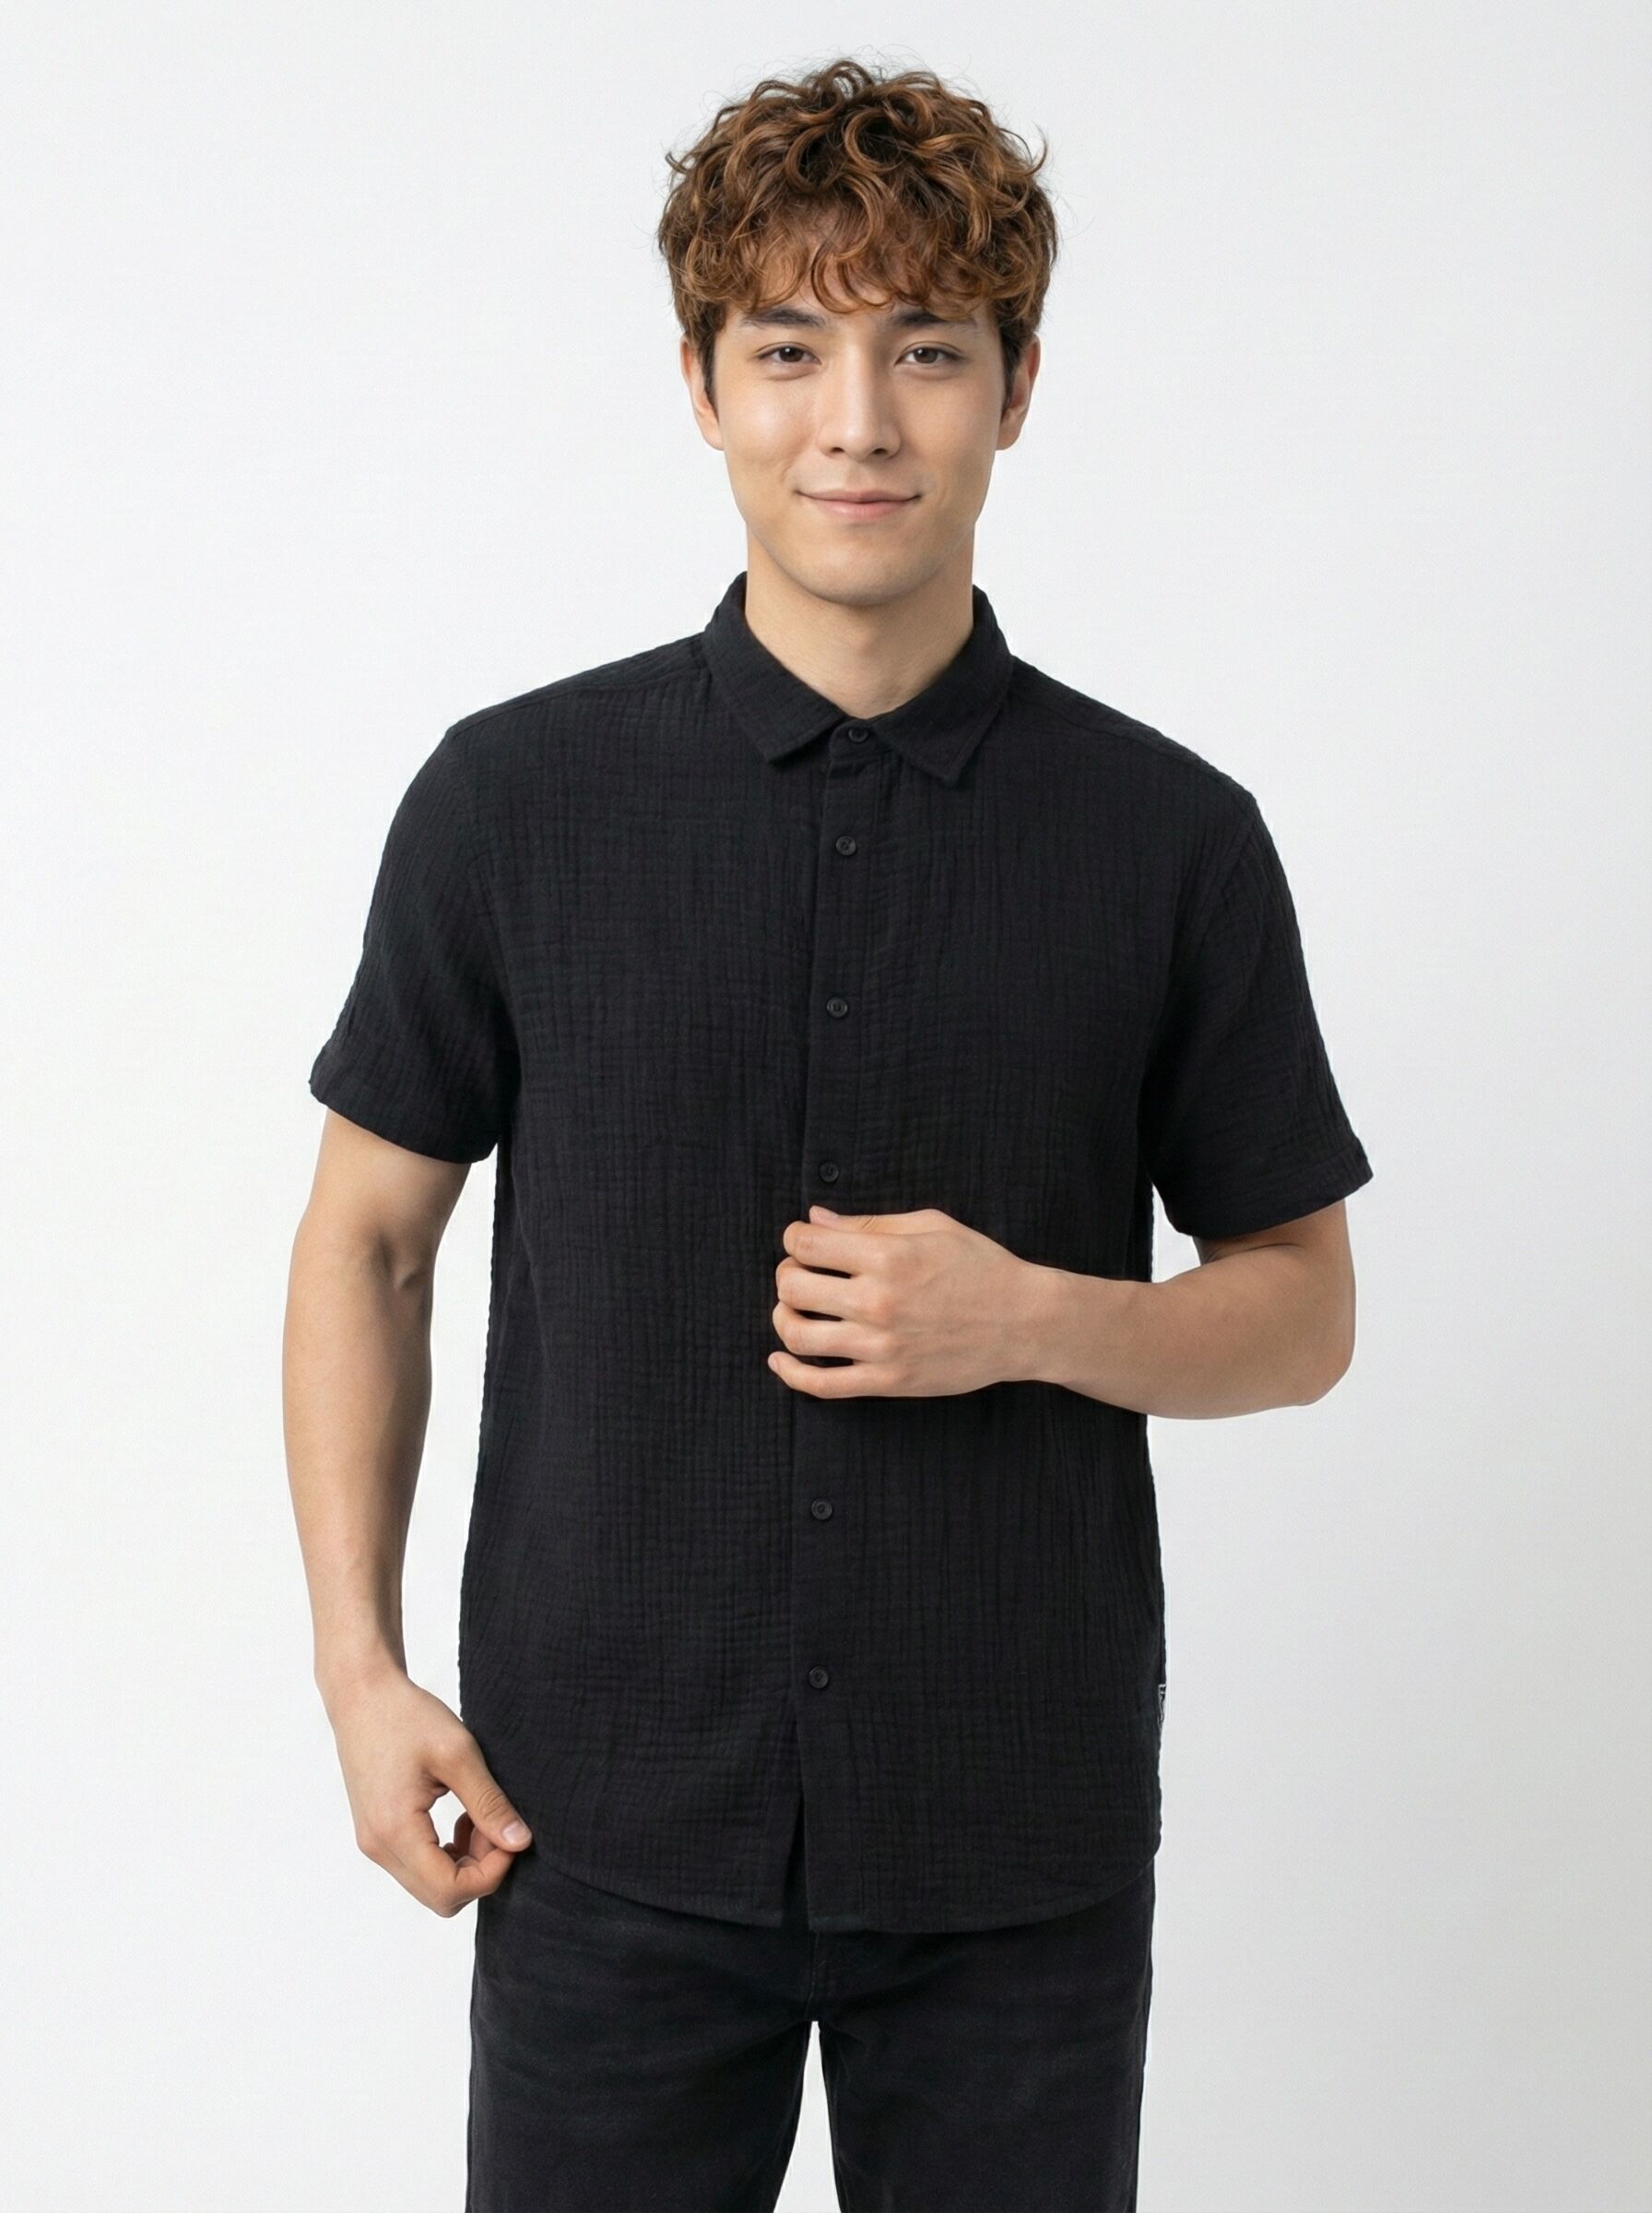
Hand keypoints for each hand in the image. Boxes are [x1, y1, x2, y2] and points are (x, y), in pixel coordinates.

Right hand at [323, 1662, 532, 1916]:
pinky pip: (418, 1865)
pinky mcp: (376, 1833)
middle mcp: (378, 1846)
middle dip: (479, 1870)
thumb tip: (520, 1843)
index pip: (449, 1890)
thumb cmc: (407, 1716)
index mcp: (395, 1830)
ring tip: (479, 1816)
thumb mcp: (458, 1753)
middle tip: (496, 1825)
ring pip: (430, 1884)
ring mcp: (373, 1842)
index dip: (490, 1873)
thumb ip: (489, 1803)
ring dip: (465, 1861)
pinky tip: (461, 1816)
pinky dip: (447, 1853)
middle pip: (440, 1896)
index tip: (511, 1837)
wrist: (362, 1695)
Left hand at [768, 1204, 1046, 1397]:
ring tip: (794, 1308)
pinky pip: (821, 1384)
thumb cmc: (981, 1266)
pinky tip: (781, 1359)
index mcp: (887, 1257)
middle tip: (801, 1272)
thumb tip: (816, 1218)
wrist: (1024, 1323)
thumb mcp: (931, 1227)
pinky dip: (790, 1373)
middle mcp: (878, 1301)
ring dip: (783, 1316)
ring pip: (797, 1333)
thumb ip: (869, 1223)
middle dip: (787, 1273)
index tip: (803, 1241)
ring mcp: (880, 1346)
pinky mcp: (887, 1382)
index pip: (805, 1243)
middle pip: (792, 1285)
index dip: (795, 1238)